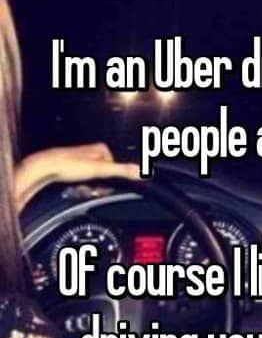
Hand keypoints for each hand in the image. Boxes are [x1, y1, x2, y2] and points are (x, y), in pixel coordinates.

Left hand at [15, 143, 140, 209]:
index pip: (116, 169)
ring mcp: (80, 160)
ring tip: (79, 188)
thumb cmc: (68, 165)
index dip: (112, 180)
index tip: (105, 185)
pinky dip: (78, 188)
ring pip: (92, 180)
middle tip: (90, 188)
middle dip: (99, 185)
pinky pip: (81, 182)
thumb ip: (123, 171)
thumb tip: (143, 172)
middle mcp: (91, 152)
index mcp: (101, 148)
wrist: (43, 168)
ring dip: (88, 188)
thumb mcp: (101, 169)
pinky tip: (72, 188)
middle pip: (104, 176)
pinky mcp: (69, 168)